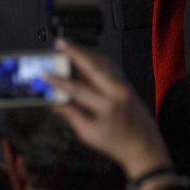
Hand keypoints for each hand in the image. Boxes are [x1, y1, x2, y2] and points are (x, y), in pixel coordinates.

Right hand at [49, 39, 171, 183]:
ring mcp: (124, 85)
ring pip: (103, 62)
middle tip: (59, 42)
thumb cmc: (115, 145)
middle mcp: (117, 91)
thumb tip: (53, 102)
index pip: (78, 89)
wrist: (145, 148)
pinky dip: (95, 59)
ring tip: (69, 45)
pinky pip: (109, 66)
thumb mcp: (89, 134)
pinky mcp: (127, 84)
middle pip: (94, 66)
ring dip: (86, 52)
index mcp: (107, 107)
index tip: (45, 73)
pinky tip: (85, 56)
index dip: (59, 81)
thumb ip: (71, 115)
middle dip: (75, 52)